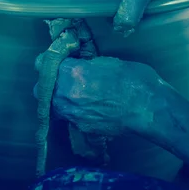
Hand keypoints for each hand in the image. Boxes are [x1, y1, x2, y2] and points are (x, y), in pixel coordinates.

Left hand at [40, 57, 161, 136]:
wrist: (148, 109)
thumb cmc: (134, 80)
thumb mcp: (108, 62)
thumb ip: (86, 65)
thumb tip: (80, 66)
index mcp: (70, 72)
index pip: (42, 64)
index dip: (48, 62)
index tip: (55, 63)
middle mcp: (64, 93)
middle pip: (40, 89)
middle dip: (49, 85)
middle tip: (63, 81)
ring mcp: (71, 113)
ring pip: (52, 106)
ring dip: (58, 100)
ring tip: (74, 96)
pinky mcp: (80, 127)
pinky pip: (69, 118)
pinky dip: (74, 114)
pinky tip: (88, 108)